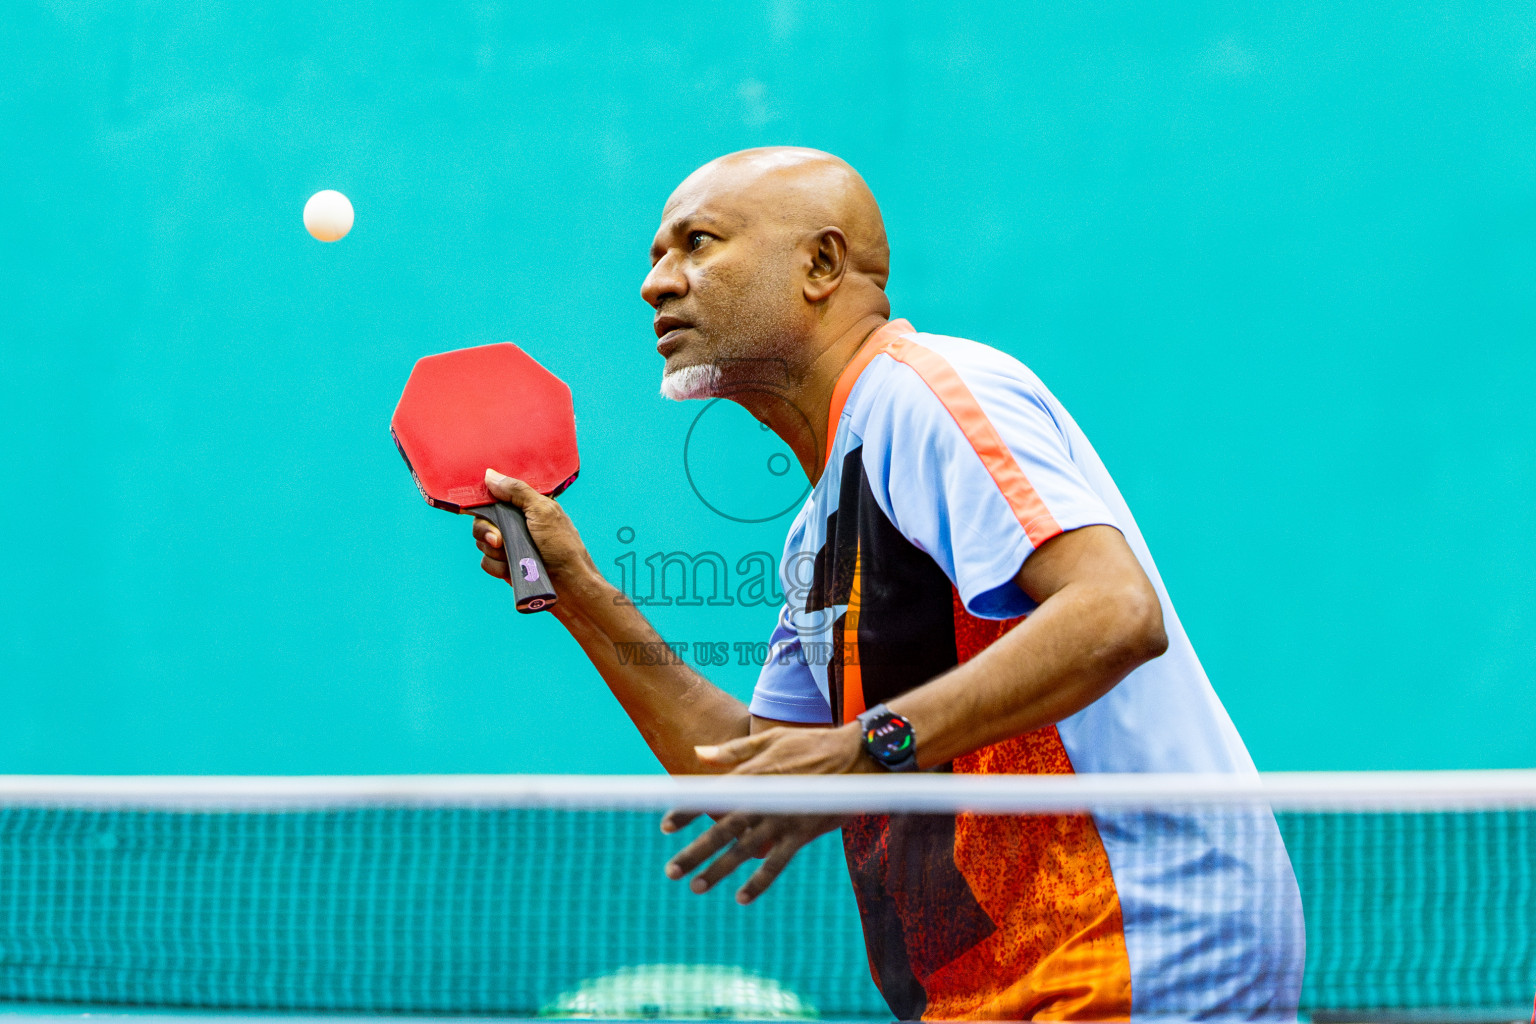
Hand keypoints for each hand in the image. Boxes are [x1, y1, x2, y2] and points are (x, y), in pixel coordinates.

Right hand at [472, 469, 601, 602]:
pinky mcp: (506, 566)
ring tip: (516, 556)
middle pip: (483, 521)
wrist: (568, 585)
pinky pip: (486, 562)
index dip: (485, 504)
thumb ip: (516, 491)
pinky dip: (498, 567)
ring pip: (482, 543)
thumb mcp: (542, 511)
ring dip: (496, 551)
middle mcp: (516, 524)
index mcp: (526, 507)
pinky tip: (513, 570)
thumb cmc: (562, 546)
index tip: (481, 511)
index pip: (494, 498)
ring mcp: (510, 546)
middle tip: (500, 540)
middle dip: (487, 531)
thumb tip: (490, 475)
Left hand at [661, 724, 871, 902]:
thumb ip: (734, 751)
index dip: (686, 811)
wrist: (857, 755)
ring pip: (743, 851)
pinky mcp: (802, 834)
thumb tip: (700, 753)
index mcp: (753, 775)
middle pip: (721, 830)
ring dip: (718, 871)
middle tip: (671, 871)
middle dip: (694, 851)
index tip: (664, 825)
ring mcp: (782, 819)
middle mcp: (763, 800)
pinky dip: (758, 882)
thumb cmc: (813, 743)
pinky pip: (776, 863)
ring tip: (696, 886)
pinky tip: (741, 898)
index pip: (711, 795)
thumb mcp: (772, 738)